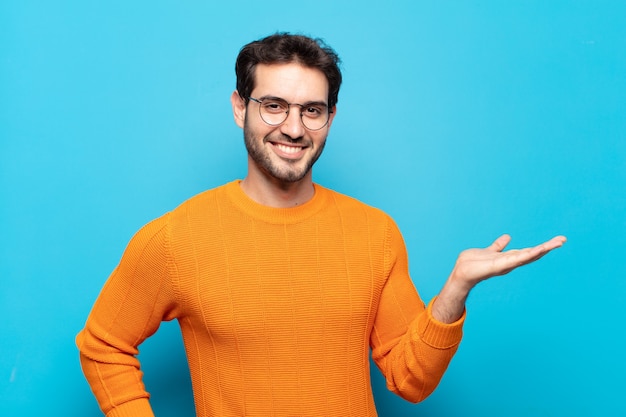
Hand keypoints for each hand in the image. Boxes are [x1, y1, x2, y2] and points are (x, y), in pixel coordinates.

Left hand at [450, 234, 566, 291]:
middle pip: (533, 253)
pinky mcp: (501, 265)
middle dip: (548, 247)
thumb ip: (498, 246)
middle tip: (563, 240)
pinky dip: (529, 254)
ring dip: (544, 249)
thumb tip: (508, 237)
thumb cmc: (472, 264)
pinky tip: (540, 249)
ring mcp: (507, 264)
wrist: (461, 273)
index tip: (556, 241)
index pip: (529, 251)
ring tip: (558, 242)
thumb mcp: (489, 251)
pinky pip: (517, 258)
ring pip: (529, 255)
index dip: (542, 247)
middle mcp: (511, 262)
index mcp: (509, 258)